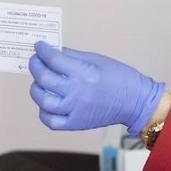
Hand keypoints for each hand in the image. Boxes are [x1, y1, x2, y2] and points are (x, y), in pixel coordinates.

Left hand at [28, 41, 164, 134]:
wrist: (135, 101)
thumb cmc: (119, 77)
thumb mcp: (97, 59)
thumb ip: (73, 56)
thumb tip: (54, 51)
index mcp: (84, 73)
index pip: (53, 59)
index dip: (42, 50)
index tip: (39, 46)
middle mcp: (77, 92)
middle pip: (44, 78)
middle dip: (35, 65)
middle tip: (35, 60)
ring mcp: (75, 110)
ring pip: (43, 101)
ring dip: (36, 88)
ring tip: (39, 81)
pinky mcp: (76, 124)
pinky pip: (51, 121)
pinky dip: (43, 112)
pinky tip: (46, 102)